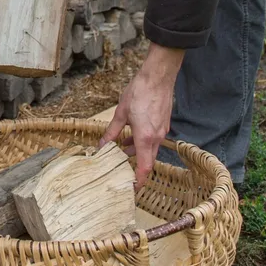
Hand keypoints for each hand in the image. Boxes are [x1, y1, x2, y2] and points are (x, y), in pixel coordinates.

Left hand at [101, 43, 185, 188]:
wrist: (158, 75)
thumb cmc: (140, 91)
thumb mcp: (121, 113)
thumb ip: (111, 131)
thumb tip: (102, 145)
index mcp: (145, 138)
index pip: (144, 168)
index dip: (139, 181)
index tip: (132, 190)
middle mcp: (156, 137)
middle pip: (147, 160)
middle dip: (135, 168)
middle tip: (122, 173)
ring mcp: (162, 130)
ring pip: (149, 149)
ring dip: (136, 152)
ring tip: (120, 151)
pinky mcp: (163, 123)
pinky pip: (153, 139)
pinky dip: (142, 142)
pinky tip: (130, 136)